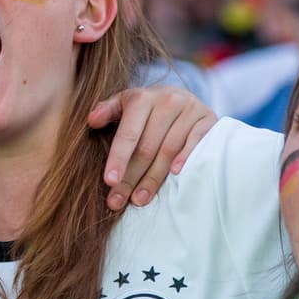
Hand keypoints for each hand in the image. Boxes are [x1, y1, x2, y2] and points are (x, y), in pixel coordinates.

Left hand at [88, 85, 215, 209]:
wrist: (182, 97)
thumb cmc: (147, 108)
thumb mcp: (125, 104)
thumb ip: (108, 110)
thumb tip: (91, 120)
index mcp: (142, 98)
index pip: (128, 134)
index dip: (118, 158)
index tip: (109, 181)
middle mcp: (167, 100)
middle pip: (147, 148)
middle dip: (130, 178)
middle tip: (117, 201)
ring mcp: (190, 109)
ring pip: (168, 151)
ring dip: (153, 178)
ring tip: (139, 199)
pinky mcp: (207, 119)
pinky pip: (196, 142)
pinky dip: (185, 158)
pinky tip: (174, 175)